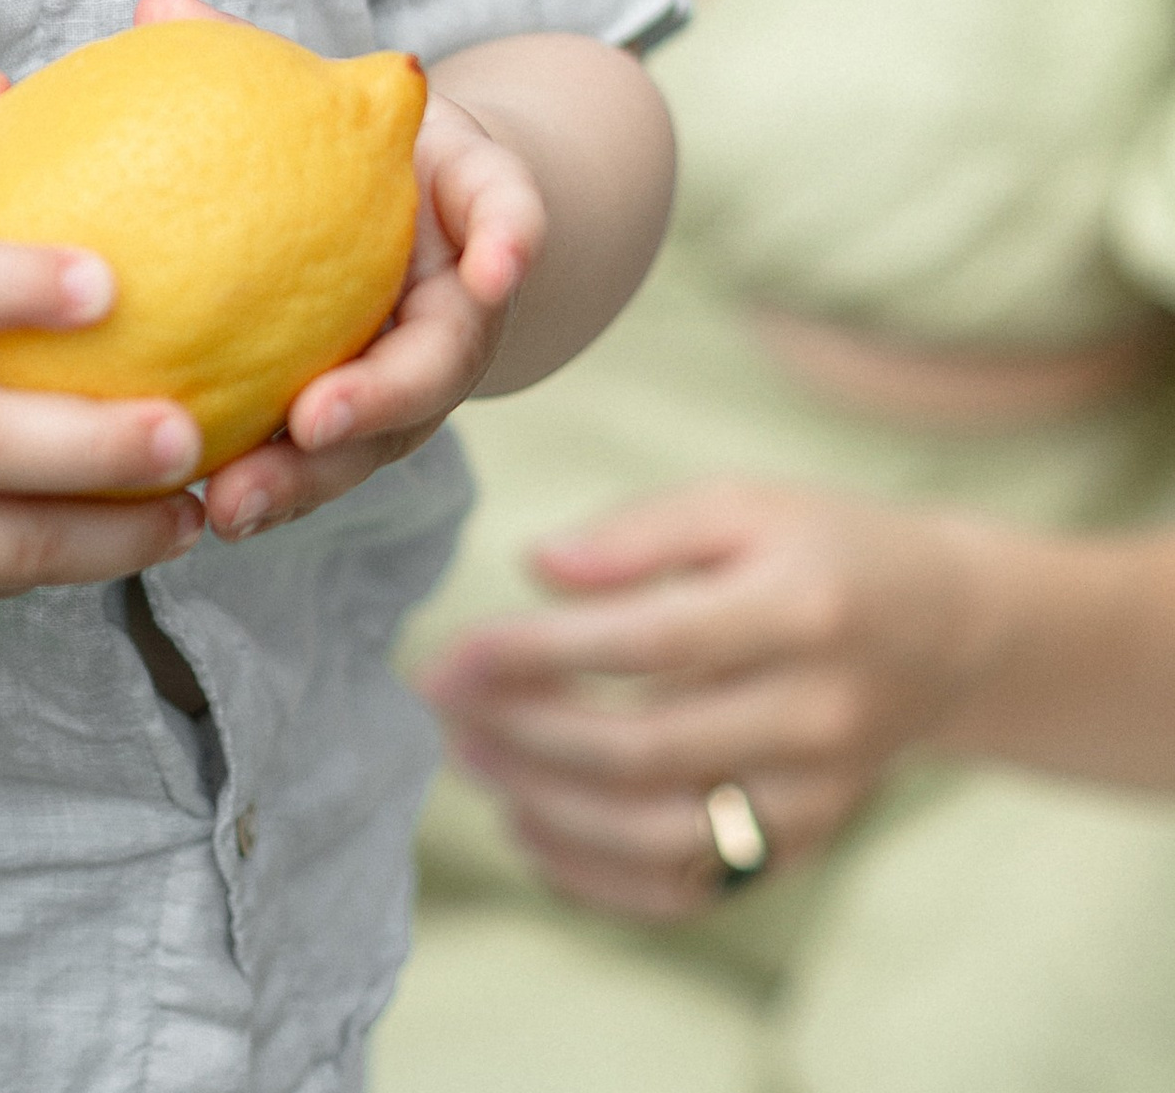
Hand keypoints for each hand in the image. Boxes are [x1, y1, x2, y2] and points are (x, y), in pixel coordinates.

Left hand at [132, 0, 539, 544]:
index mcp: (469, 207)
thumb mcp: (328, 92)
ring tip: (232, 507)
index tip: (498, 264)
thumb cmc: (353, 139)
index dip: (512, 236)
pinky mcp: (368, 425)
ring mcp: (417, 374)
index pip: (511, 210)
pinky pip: (325, 465)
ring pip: (380, 441)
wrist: (409, 211)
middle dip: (383, 399)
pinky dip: (273, 490)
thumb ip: (251, 53)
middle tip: (315, 419)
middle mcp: (461, 303)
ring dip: (311, 479)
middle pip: (439, 363)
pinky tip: (196, 516)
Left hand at [416, 479, 986, 919]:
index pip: (648, 644)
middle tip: (441, 704)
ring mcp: (818, 795)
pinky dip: (598, 876)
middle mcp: (817, 715)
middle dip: (523, 734)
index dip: (538, 653)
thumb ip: (636, 533)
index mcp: (800, 611)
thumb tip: (536, 568)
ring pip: (664, 835)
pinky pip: (693, 888)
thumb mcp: (740, 503)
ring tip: (470, 759)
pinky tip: (529, 827)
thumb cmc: (820, 549)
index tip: (454, 653)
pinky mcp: (806, 845)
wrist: (950, 632)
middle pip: (647, 749)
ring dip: (547, 808)